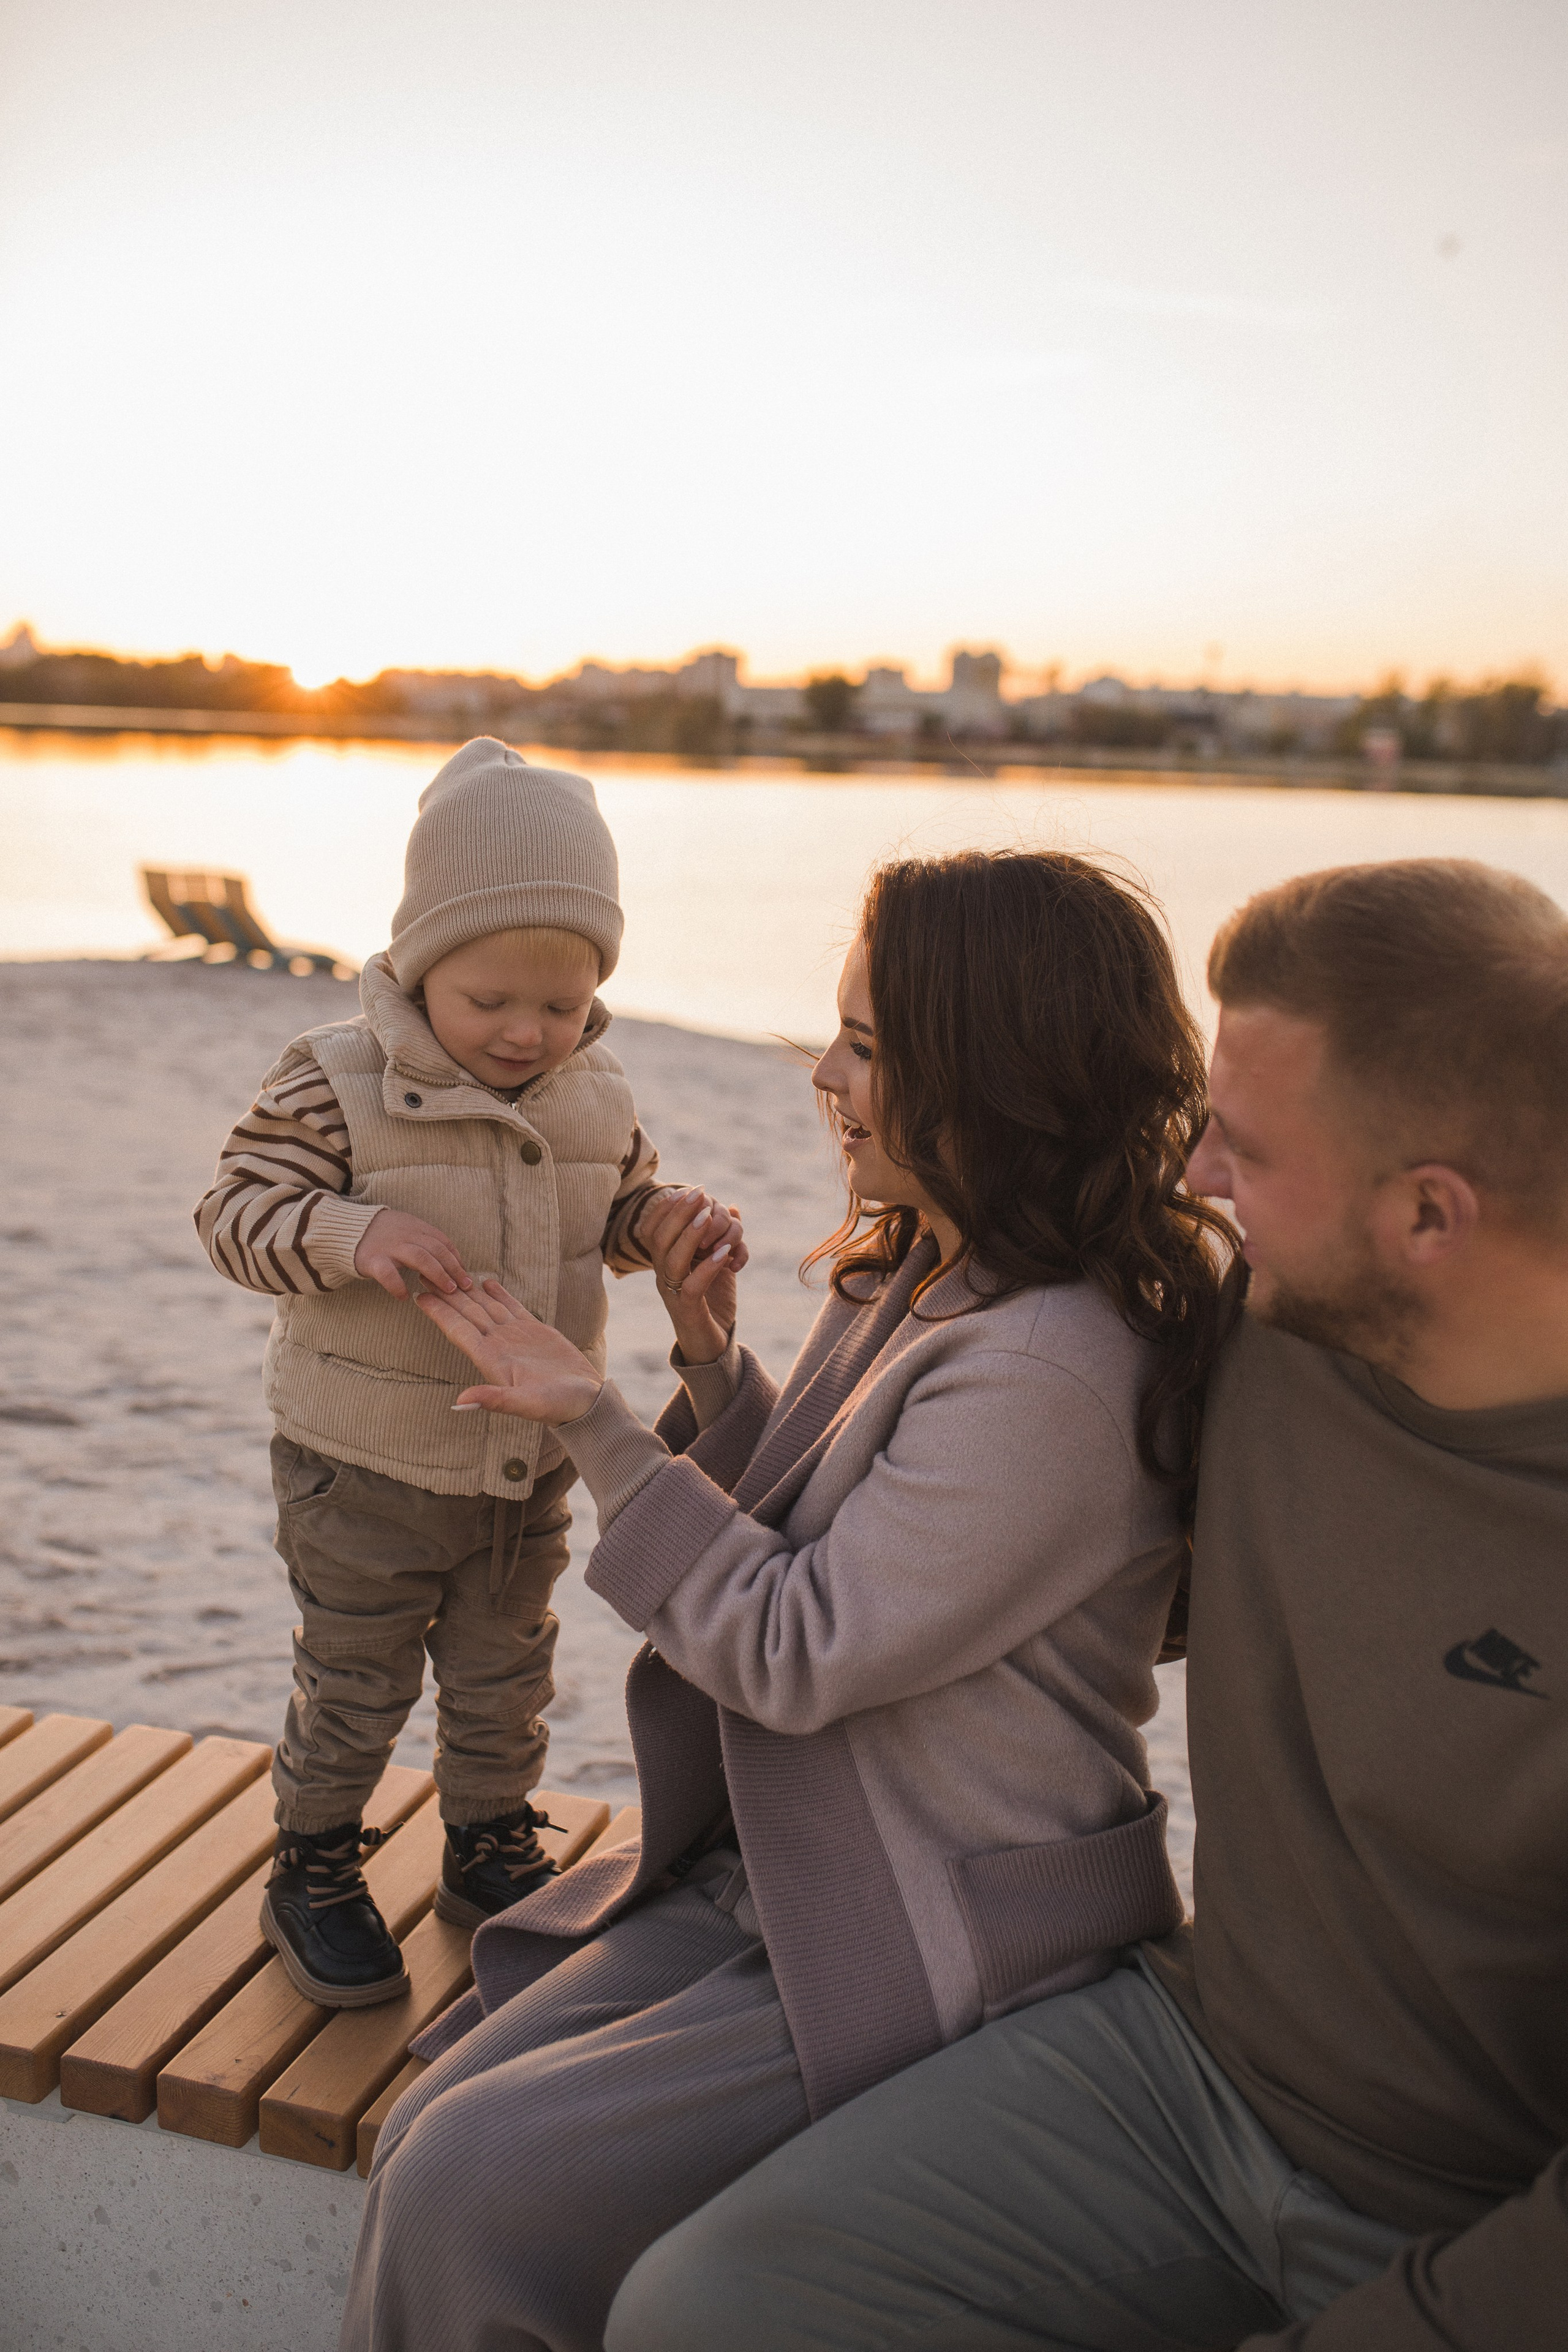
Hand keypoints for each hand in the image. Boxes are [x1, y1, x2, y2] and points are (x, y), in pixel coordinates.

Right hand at [354, 1208, 472, 1299]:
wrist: (346, 1229)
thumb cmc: (381, 1233)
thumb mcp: (405, 1228)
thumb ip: (424, 1239)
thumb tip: (451, 1259)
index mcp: (415, 1227)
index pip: (442, 1241)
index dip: (456, 1258)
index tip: (465, 1274)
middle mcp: (405, 1235)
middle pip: (436, 1249)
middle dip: (453, 1268)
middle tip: (465, 1286)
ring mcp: (389, 1247)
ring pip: (420, 1258)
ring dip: (437, 1275)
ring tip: (447, 1291)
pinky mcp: (373, 1260)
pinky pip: (388, 1274)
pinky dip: (398, 1286)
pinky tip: (404, 1296)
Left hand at [417, 1279, 602, 1422]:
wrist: (586, 1402)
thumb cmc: (557, 1407)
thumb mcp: (526, 1405)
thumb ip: (494, 1401)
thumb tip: (460, 1402)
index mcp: (491, 1360)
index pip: (458, 1331)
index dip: (439, 1313)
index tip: (419, 1296)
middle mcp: (498, 1346)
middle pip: (467, 1314)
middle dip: (446, 1295)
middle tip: (424, 1272)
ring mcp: (515, 1337)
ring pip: (485, 1307)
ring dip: (467, 1291)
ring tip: (449, 1272)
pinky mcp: (535, 1331)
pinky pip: (511, 1307)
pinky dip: (499, 1293)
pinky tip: (487, 1281)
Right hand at [642, 1188, 744, 1365]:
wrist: (712, 1347)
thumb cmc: (713, 1303)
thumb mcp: (719, 1264)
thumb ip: (722, 1237)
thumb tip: (733, 1208)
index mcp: (664, 1263)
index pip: (653, 1229)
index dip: (667, 1208)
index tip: (688, 1189)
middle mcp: (663, 1276)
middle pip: (659, 1239)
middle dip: (679, 1212)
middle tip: (699, 1193)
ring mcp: (672, 1294)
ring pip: (672, 1259)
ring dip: (690, 1234)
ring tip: (708, 1216)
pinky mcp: (688, 1312)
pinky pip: (692, 1286)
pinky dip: (708, 1267)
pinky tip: (725, 1252)